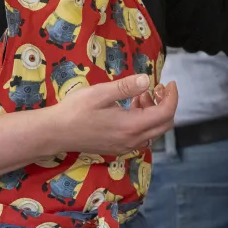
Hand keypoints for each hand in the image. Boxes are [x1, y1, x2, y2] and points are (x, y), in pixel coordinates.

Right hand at [48, 74, 177, 156]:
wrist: (55, 133)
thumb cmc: (75, 110)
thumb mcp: (100, 93)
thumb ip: (125, 87)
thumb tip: (147, 79)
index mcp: (131, 126)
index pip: (165, 113)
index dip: (172, 96)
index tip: (168, 82)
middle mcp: (133, 140)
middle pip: (164, 124)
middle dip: (165, 104)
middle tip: (156, 88)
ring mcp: (126, 147)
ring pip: (154, 131)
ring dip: (154, 112)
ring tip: (139, 95)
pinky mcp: (118, 148)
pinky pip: (142, 136)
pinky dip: (144, 121)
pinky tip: (130, 108)